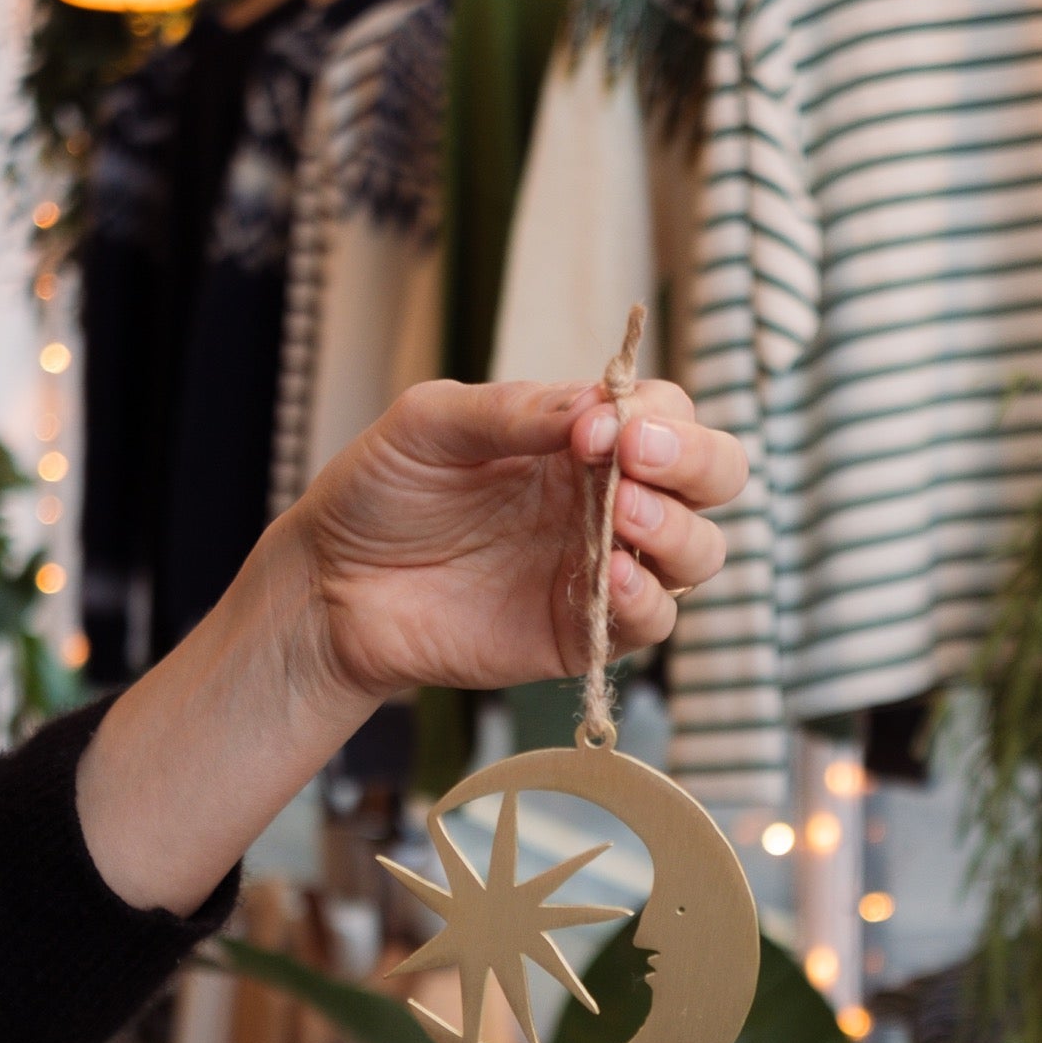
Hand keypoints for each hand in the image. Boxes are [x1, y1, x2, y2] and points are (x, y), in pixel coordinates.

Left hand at [296, 376, 748, 701]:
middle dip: (697, 462)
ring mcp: (600, 568)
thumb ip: (515, 411)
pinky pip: (650, 624)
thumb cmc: (379, 492)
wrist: (329, 586)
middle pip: (712, 477)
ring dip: (678, 530)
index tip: (603, 424)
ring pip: (698, 553)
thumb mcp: (431, 424)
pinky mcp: (581, 634)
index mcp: (581, 439)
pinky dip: (648, 600)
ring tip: (625, 515)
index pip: (667, 413)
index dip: (656, 414)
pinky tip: (613, 576)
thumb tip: (597, 409)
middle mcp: (606, 500)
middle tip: (639, 458)